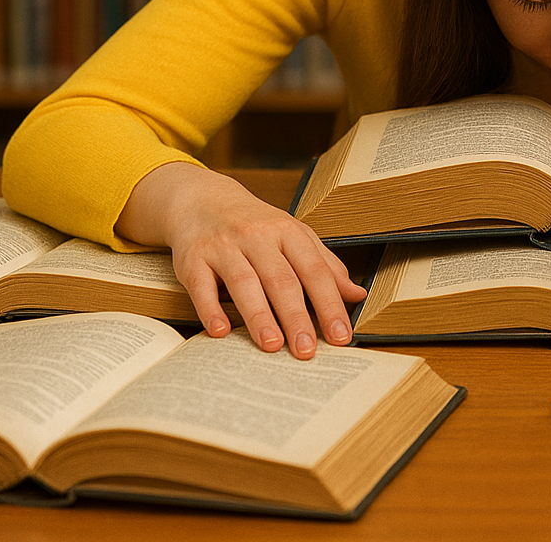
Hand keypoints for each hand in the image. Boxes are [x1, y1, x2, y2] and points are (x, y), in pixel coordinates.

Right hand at [116, 162, 366, 359]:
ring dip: (258, 315)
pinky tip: (220, 331)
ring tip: (272, 345)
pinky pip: (201, 286)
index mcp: (288, 232)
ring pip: (244, 282)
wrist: (203, 200)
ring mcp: (224, 247)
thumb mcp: (295, 236)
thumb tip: (357, 295)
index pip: (314, 271)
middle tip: (306, 350)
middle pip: (281, 280)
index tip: (341, 336)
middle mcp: (257, 236)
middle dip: (296, 317)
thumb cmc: (256, 225)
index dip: (330, 304)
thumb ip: (325, 266)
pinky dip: (209, 308)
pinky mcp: (193, 259)